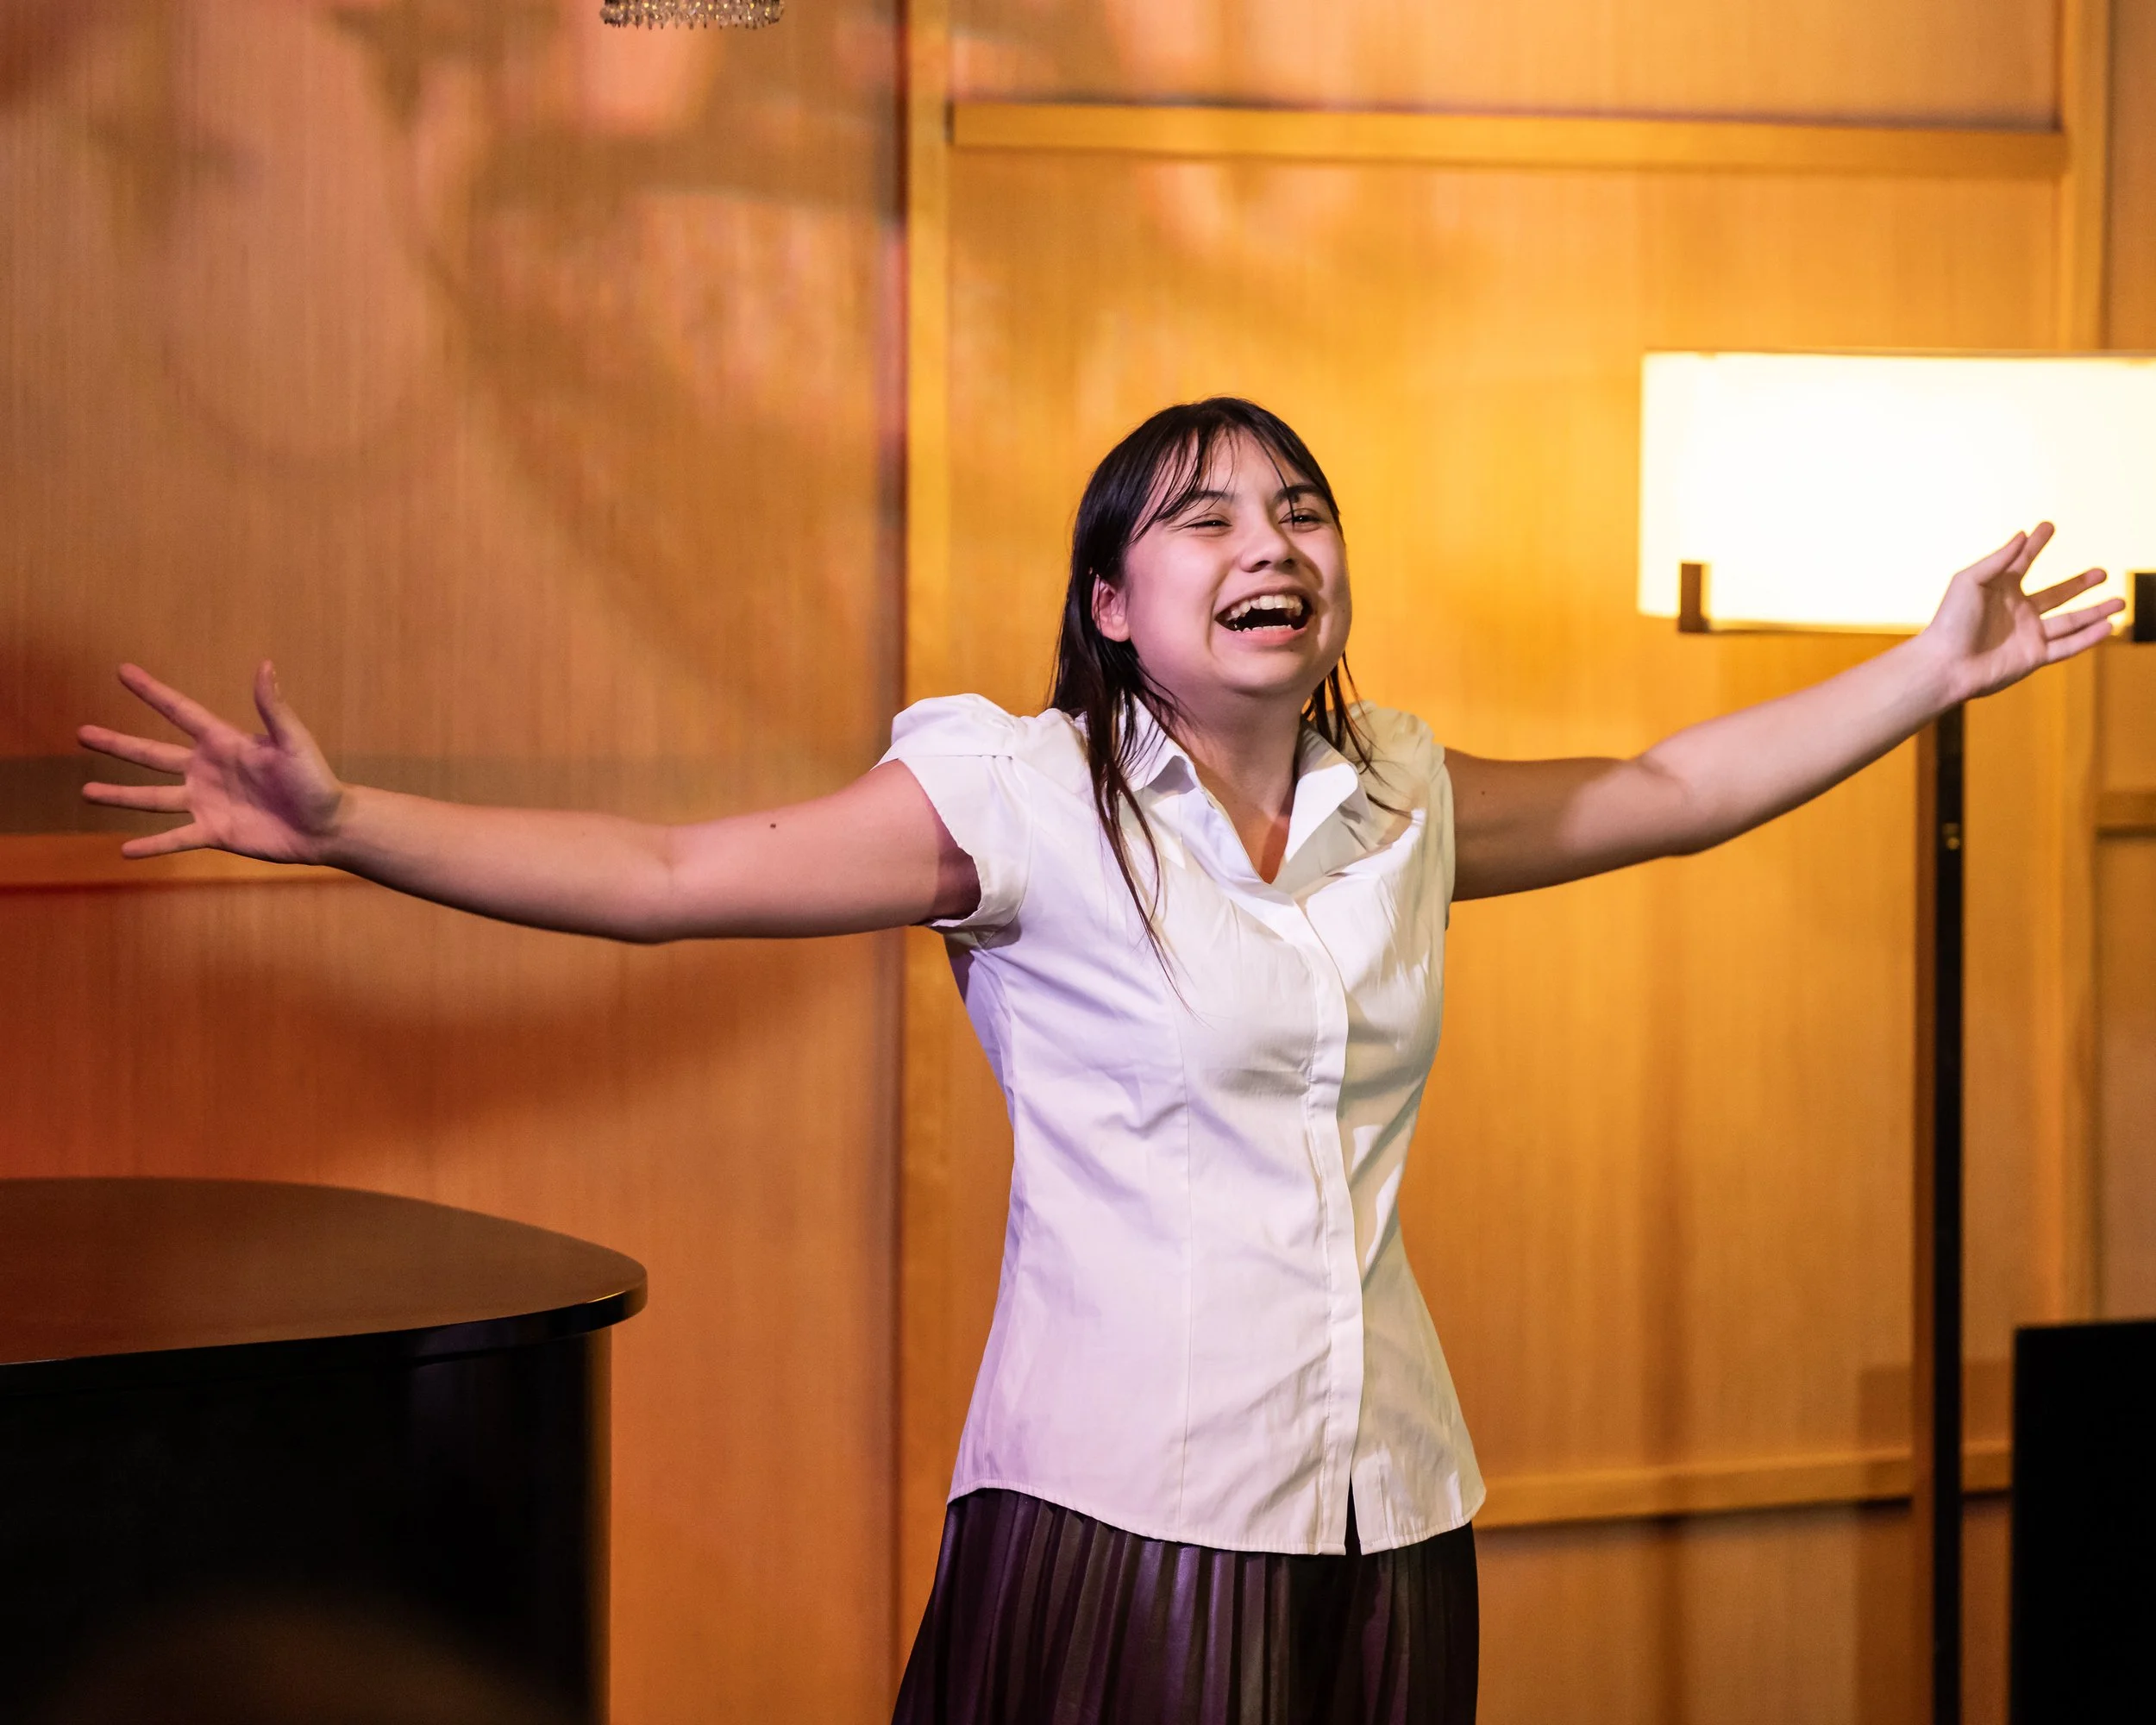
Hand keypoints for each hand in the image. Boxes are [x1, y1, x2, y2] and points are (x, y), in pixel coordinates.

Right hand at [78, 662, 345, 861]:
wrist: (328, 827)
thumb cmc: (317, 781)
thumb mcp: (294, 742)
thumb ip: (273, 708)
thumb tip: (264, 665)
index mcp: (224, 742)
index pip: (180, 711)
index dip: (152, 692)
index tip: (123, 672)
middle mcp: (207, 770)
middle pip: (151, 755)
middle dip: (117, 744)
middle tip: (82, 733)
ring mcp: (207, 802)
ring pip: (153, 798)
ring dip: (120, 795)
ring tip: (86, 791)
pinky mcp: (214, 832)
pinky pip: (175, 839)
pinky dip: (152, 845)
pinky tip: (125, 851)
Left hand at [1917, 523, 2122, 703]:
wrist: (1945, 664)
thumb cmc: (1950, 621)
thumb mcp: (1969, 581)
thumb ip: (1999, 559)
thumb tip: (2022, 534)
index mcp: (1999, 589)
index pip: (2024, 561)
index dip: (2037, 544)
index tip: (2048, 526)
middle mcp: (2017, 611)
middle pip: (2057, 594)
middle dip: (2079, 583)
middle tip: (2101, 571)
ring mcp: (2027, 634)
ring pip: (2070, 621)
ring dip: (2095, 612)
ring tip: (2120, 601)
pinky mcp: (2033, 656)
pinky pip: (2067, 646)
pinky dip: (2089, 637)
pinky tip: (2109, 626)